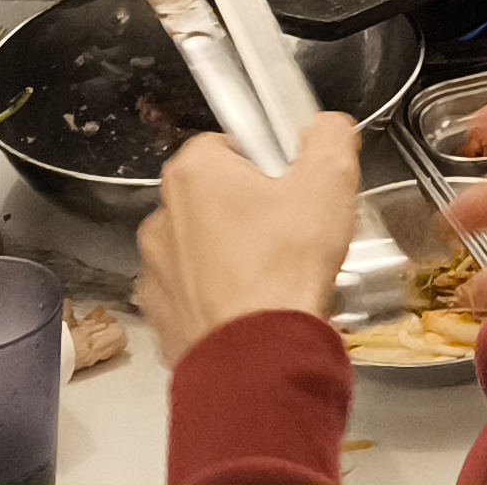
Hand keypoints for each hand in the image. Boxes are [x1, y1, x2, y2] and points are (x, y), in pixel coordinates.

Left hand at [139, 116, 362, 362]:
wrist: (256, 357)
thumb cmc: (284, 268)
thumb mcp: (329, 183)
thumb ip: (329, 137)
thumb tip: (327, 128)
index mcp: (194, 173)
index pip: (229, 143)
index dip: (268, 160)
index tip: (294, 184)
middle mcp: (162, 216)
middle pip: (215, 196)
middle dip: (251, 209)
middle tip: (293, 231)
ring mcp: (157, 269)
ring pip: (202, 247)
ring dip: (232, 255)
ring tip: (276, 275)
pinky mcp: (162, 314)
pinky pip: (194, 293)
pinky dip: (219, 297)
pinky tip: (254, 307)